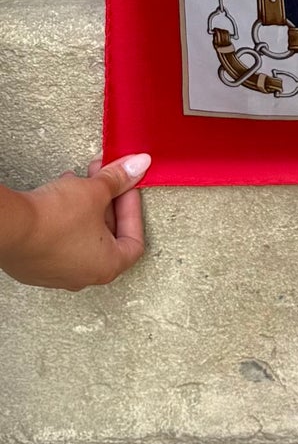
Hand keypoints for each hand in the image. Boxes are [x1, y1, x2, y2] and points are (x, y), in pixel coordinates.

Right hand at [0, 153, 149, 288]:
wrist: (10, 227)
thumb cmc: (53, 221)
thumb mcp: (95, 191)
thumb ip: (120, 179)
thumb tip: (138, 167)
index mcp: (106, 266)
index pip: (134, 240)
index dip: (133, 209)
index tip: (127, 189)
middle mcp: (83, 276)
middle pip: (108, 237)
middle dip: (108, 202)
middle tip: (105, 179)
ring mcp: (57, 274)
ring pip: (82, 236)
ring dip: (86, 207)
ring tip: (78, 183)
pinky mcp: (35, 266)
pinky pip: (59, 240)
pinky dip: (65, 219)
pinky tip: (58, 197)